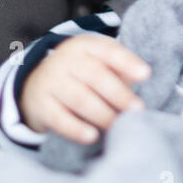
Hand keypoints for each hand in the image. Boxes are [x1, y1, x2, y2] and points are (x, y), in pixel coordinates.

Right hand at [19, 34, 151, 144]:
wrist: (37, 84)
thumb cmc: (82, 75)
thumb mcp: (99, 64)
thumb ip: (119, 71)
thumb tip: (139, 81)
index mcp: (85, 45)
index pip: (108, 50)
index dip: (127, 62)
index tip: (145, 74)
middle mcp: (66, 59)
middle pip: (96, 76)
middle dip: (119, 94)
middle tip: (137, 110)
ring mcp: (51, 80)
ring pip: (80, 98)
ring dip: (103, 114)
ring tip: (118, 126)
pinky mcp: (40, 104)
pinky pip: (59, 118)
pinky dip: (76, 129)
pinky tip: (92, 137)